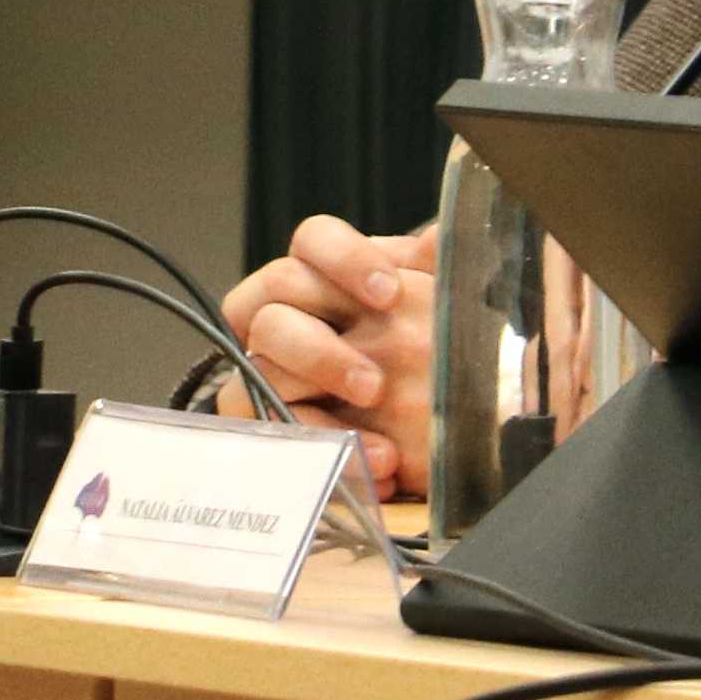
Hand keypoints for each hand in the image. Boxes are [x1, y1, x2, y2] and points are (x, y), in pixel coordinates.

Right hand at [222, 214, 437, 500]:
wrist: (439, 419)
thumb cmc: (434, 351)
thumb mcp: (441, 307)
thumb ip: (434, 271)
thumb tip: (435, 239)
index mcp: (328, 273)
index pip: (315, 239)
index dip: (345, 259)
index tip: (390, 295)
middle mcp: (289, 310)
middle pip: (273, 296)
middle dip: (322, 345)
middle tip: (375, 384)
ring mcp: (269, 362)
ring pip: (259, 361)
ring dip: (316, 389)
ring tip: (376, 419)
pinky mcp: (265, 414)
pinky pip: (269, 423)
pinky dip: (324, 439)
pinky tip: (378, 460)